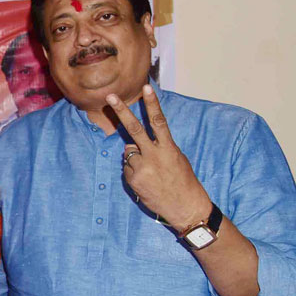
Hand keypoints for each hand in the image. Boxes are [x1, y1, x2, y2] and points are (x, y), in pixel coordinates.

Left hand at [109, 86, 211, 230]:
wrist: (185, 207)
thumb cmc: (183, 180)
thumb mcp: (176, 158)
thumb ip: (157, 147)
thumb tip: (133, 143)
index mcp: (169, 148)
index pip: (158, 121)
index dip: (152, 104)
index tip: (146, 88)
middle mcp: (154, 155)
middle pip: (134, 129)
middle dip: (121, 111)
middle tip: (109, 96)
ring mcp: (142, 168)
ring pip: (128, 153)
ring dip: (135, 158)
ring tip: (151, 172)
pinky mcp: (133, 180)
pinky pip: (127, 168)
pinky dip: (133, 171)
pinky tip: (146, 180)